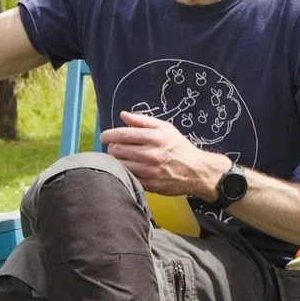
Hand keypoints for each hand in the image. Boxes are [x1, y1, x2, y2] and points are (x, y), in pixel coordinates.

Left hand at [100, 110, 229, 199]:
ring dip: (116, 161)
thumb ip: (143, 121)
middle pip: (117, 150)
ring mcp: (150, 171)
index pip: (122, 135)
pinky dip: (124, 172)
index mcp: (154, 137)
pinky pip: (128, 177)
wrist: (196, 171)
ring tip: (121, 158)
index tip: (103, 136)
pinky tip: (129, 168)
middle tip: (115, 147)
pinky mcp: (150, 184)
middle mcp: (151, 154)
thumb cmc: (179, 147)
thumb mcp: (165, 128)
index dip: (108, 134)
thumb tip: (123, 115)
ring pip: (120, 165)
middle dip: (112, 147)